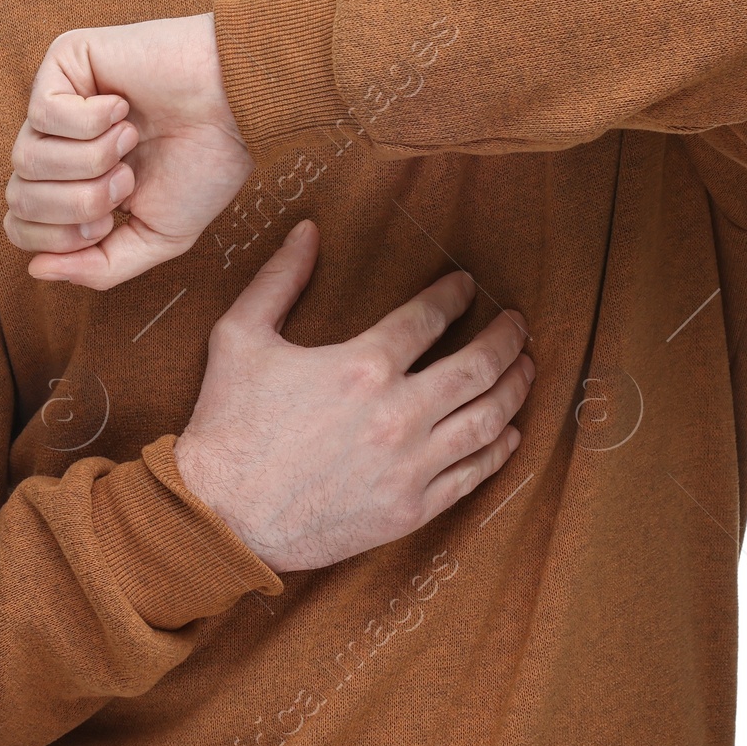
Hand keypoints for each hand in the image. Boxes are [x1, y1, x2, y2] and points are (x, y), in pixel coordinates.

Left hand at [4, 13, 250, 288]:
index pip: (21, 227)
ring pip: (28, 159)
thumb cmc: (206, 165)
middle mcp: (57, 145)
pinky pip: (43, 113)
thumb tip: (36, 270)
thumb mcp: (156, 236)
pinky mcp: (63, 62)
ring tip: (130, 142)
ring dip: (91, 161)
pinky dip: (91, 121)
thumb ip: (99, 266)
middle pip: (21, 199)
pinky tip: (124, 107)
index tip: (112, 220)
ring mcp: (56, 102)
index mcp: (74, 184)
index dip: (61, 237)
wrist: (237, 111)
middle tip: (127, 179)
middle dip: (81, 202)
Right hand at [175, 219, 534, 570]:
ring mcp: (409, 465)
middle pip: (477, 366)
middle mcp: (398, 413)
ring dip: (515, 388)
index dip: (455, 295)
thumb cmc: (227, 424)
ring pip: (487, 418)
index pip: (430, 317)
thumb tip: (308, 230)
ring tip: (527, 368)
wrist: (219, 515)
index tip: (467, 286)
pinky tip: (509, 432)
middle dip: (507, 338)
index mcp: (362, 365)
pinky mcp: (410, 508)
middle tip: (518, 323)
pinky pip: (472, 474)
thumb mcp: (240, 336)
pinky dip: (499, 449)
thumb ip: (279, 278)